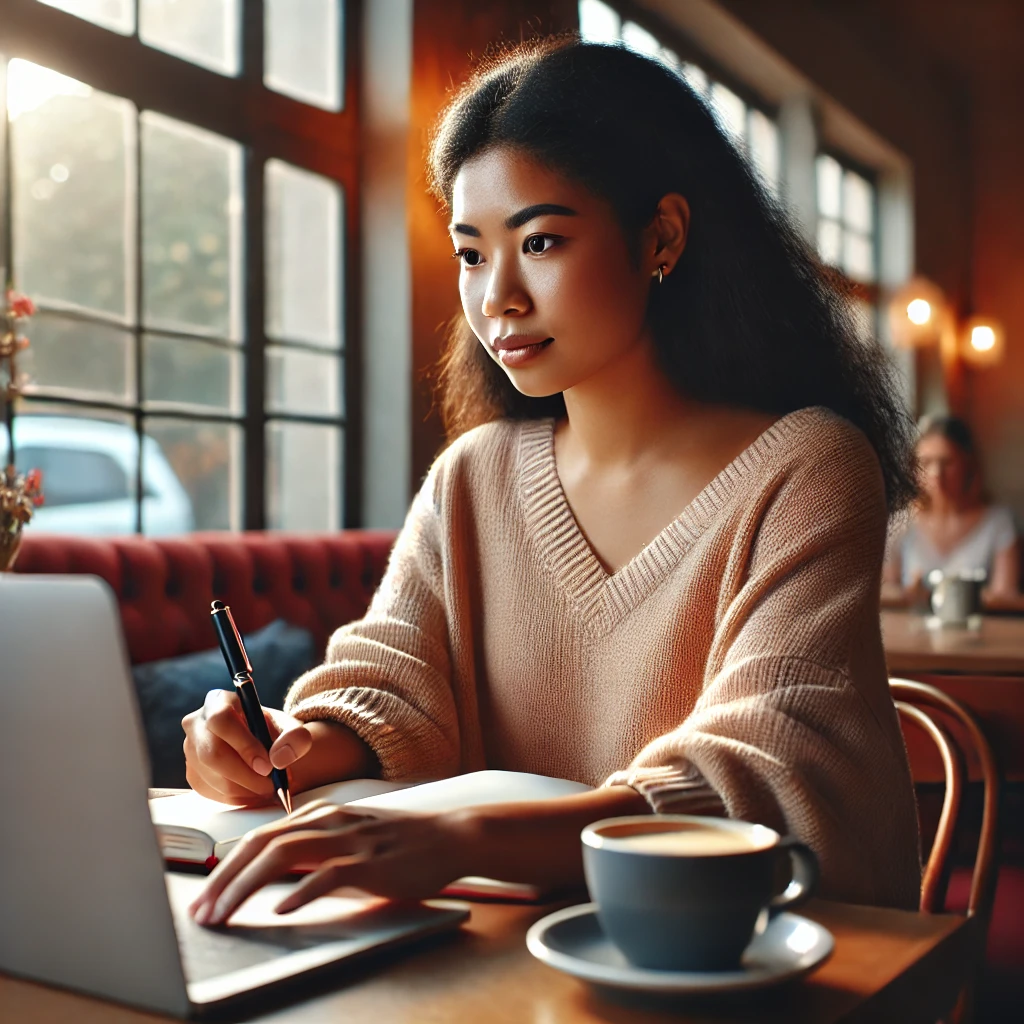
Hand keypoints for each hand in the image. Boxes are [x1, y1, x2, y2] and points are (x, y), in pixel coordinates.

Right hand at [182, 690, 312, 805]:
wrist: (263, 746)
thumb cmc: (273, 732)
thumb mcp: (290, 728)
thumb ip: (295, 737)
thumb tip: (280, 758)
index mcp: (218, 701)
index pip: (220, 720)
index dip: (243, 745)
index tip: (267, 765)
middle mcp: (196, 724)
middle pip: (212, 753)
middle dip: (246, 775)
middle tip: (272, 785)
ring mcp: (191, 751)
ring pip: (214, 778)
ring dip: (246, 789)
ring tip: (269, 787)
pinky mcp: (193, 774)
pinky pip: (213, 793)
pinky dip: (239, 798)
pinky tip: (255, 791)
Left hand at [188, 801, 468, 924]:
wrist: (449, 836)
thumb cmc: (400, 843)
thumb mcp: (351, 839)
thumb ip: (316, 851)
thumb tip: (275, 879)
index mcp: (321, 815)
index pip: (260, 837)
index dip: (226, 867)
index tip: (204, 897)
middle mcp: (329, 821)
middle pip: (262, 844)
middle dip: (224, 879)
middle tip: (201, 913)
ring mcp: (349, 839)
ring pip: (285, 855)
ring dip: (248, 886)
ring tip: (226, 913)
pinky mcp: (371, 860)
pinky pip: (328, 873)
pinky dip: (301, 890)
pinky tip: (282, 908)